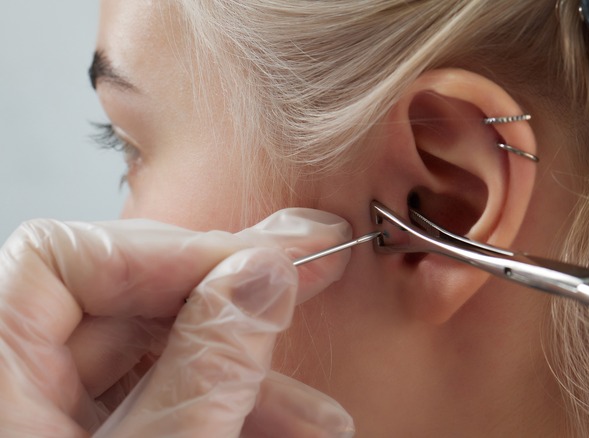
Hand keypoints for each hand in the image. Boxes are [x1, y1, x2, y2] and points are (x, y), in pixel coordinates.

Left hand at [0, 209, 354, 436]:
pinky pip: (153, 404)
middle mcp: (10, 386)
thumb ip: (205, 371)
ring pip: (151, 360)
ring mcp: (46, 419)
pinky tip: (281, 427)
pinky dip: (219, 411)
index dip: (168, 252)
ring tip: (315, 417)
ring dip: (243, 378)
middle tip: (317, 274)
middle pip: (124, 303)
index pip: (61, 257)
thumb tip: (264, 275)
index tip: (259, 267)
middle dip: (234, 308)